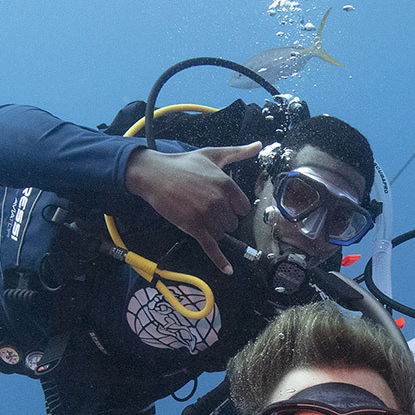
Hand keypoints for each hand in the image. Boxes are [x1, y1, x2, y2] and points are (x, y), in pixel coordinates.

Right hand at [123, 142, 262, 274]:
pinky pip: (212, 247)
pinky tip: (229, 270)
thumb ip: (238, 152)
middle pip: (232, 223)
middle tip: (203, 206)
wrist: (155, 174)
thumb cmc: (184, 164)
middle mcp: (219, 200)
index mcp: (226, 184)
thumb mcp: (213, 155)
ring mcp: (206, 215)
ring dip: (212, 229)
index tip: (219, 202)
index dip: (232, 208)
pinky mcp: (194, 227)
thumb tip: (259, 144)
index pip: (243, 208)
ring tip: (196, 213)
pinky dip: (220, 261)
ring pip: (222, 234)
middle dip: (221, 219)